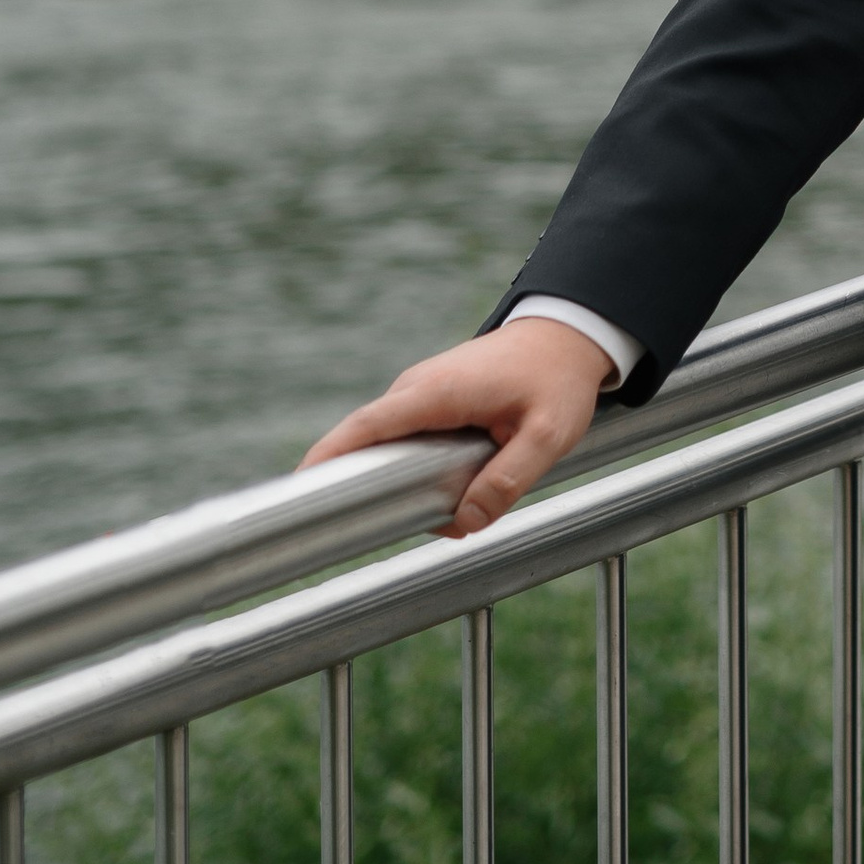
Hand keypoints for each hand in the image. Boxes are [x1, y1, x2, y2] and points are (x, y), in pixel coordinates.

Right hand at [300, 320, 615, 538]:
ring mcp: (421, 393)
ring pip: (390, 448)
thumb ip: (507, 480)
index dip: (326, 458)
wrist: (568, 334)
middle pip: (366, 442)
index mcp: (436, 392)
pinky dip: (417, 470)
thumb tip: (464, 522)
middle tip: (366, 529)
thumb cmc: (557, 378)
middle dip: (362, 487)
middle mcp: (417, 388)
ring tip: (441, 509)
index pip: (364, 427)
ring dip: (403, 483)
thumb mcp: (548, 435)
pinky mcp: (430, 402)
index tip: (295, 492)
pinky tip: (451, 492)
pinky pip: (408, 442)